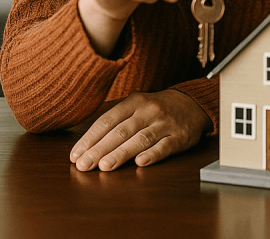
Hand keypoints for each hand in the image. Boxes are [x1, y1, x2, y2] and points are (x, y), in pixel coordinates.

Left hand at [70, 90, 212, 171]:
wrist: (193, 103)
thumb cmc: (156, 109)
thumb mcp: (136, 105)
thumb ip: (115, 120)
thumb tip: (86, 143)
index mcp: (134, 102)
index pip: (107, 120)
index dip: (90, 138)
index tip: (76, 155)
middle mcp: (149, 111)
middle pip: (121, 131)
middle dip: (100, 149)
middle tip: (84, 165)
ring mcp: (165, 123)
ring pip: (141, 139)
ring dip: (122, 153)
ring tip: (105, 166)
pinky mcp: (180, 136)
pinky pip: (165, 146)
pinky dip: (153, 154)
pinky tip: (140, 163)